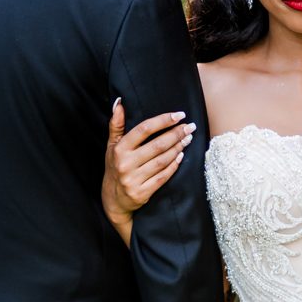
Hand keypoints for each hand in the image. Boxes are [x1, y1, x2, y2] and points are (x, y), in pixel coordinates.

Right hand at [101, 99, 193, 232]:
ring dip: (178, 148)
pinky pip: (163, 176)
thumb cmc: (114, 166)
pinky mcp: (142, 192)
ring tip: (188, 139)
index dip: (163, 121)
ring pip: (162, 160)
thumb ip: (116, 124)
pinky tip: (181, 156)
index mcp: (120, 149)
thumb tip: (119, 102)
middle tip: (190, 127)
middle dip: (176, 134)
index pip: (144, 129)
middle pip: (157, 145)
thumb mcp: (111, 145)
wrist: (112, 200)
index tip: (179, 115)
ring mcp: (134, 179)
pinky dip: (174, 165)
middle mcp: (126, 163)